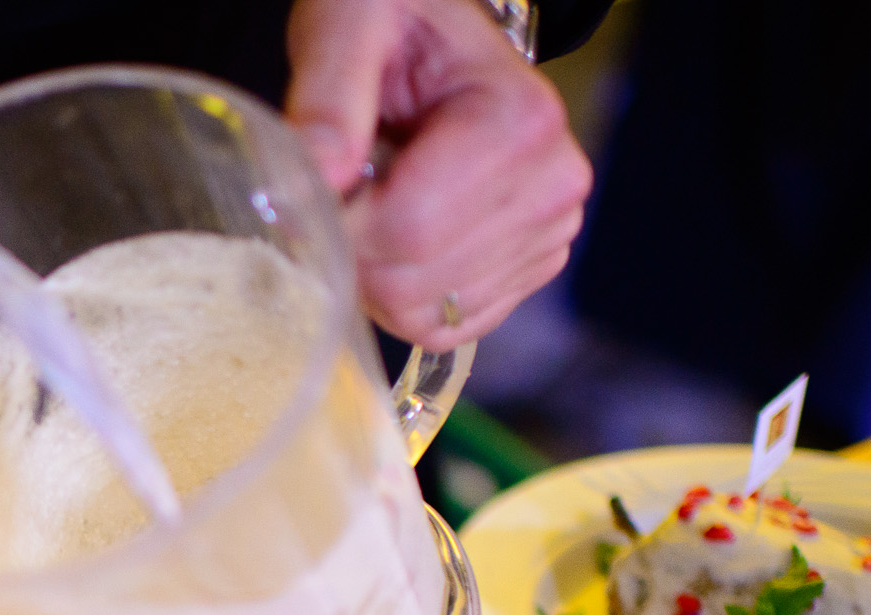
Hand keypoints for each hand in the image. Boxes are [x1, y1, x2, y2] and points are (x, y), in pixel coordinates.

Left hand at [287, 0, 592, 349]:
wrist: (432, 34)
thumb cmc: (393, 21)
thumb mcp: (349, 26)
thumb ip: (328, 95)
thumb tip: (317, 175)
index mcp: (519, 123)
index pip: (408, 229)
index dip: (342, 224)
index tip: (326, 180)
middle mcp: (553, 186)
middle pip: (415, 282)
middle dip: (355, 251)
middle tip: (349, 187)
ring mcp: (548, 235)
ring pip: (425, 316)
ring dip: (374, 276)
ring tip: (379, 201)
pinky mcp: (528, 270)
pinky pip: (444, 327)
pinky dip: (402, 298)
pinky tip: (397, 238)